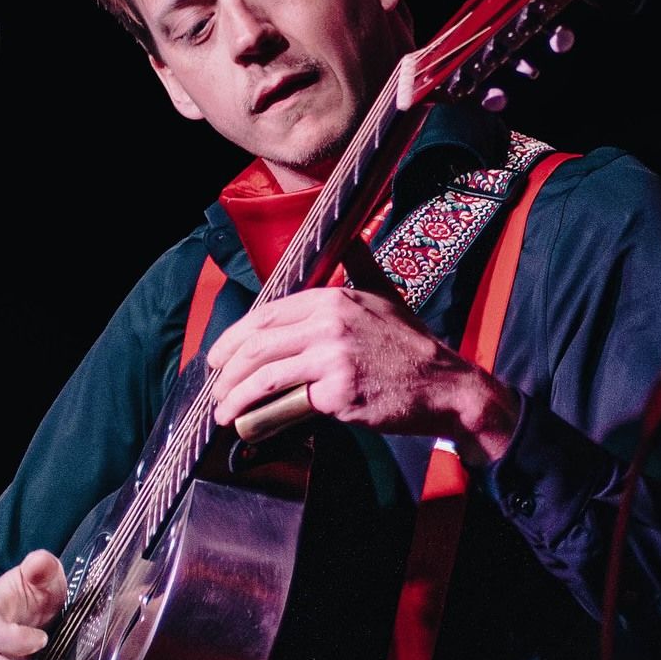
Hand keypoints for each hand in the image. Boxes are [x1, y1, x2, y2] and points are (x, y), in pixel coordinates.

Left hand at [207, 287, 520, 466]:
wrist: (446, 386)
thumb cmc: (411, 346)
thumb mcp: (384, 294)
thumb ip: (359, 265)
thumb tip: (350, 236)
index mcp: (333, 298)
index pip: (268, 315)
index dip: (236, 336)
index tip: (220, 355)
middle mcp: (329, 323)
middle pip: (259, 343)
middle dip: (227, 366)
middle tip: (214, 384)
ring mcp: (333, 357)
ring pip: (266, 374)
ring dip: (236, 395)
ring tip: (222, 410)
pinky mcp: (339, 392)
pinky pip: (290, 402)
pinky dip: (264, 414)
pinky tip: (251, 423)